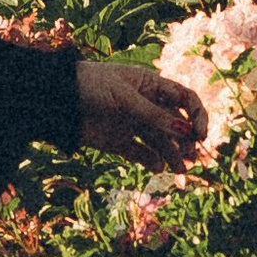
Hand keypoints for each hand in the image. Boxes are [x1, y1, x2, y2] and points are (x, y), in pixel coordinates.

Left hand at [77, 56, 207, 166]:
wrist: (57, 100)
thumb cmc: (91, 85)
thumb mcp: (124, 97)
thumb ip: (154, 116)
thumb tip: (186, 130)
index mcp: (151, 85)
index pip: (185, 99)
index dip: (197, 115)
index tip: (200, 134)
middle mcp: (146, 105)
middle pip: (176, 124)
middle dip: (187, 140)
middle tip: (192, 157)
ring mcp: (133, 124)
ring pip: (161, 142)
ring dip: (173, 155)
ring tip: (180, 171)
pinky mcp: (119, 142)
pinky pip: (141, 154)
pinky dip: (151, 162)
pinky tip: (157, 167)